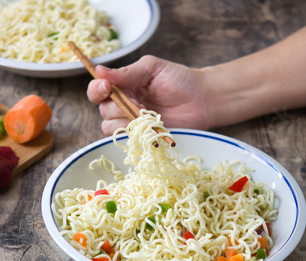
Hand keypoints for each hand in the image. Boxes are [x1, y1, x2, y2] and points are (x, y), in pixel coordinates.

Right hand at [87, 55, 209, 135]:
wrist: (202, 101)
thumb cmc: (179, 80)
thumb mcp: (152, 68)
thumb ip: (127, 72)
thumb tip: (99, 70)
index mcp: (123, 86)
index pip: (97, 90)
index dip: (97, 90)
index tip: (107, 87)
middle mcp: (123, 105)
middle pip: (103, 111)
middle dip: (117, 107)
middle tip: (139, 103)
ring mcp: (132, 123)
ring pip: (111, 128)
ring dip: (126, 122)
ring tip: (146, 115)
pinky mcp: (143, 138)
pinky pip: (128, 141)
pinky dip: (135, 135)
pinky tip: (150, 128)